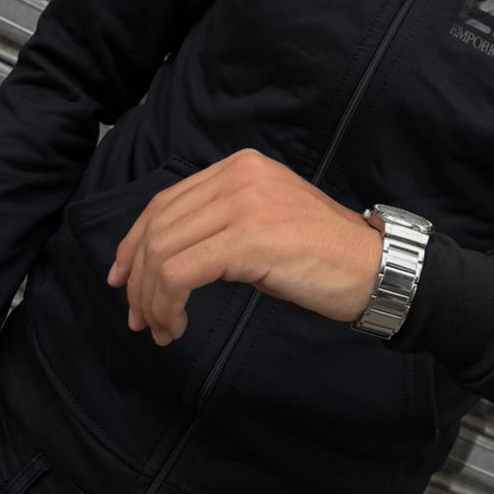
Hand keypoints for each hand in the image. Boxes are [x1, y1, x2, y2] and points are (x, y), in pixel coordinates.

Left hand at [106, 149, 382, 345]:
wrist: (371, 265)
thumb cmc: (322, 251)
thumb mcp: (265, 217)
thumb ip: (221, 218)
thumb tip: (164, 253)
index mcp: (240, 166)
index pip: (164, 201)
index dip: (133, 243)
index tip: (122, 281)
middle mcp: (239, 175)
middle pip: (157, 226)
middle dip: (136, 278)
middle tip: (139, 318)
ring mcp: (244, 204)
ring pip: (162, 251)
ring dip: (150, 298)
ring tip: (160, 328)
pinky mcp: (249, 240)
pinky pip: (180, 273)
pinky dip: (167, 304)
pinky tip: (176, 325)